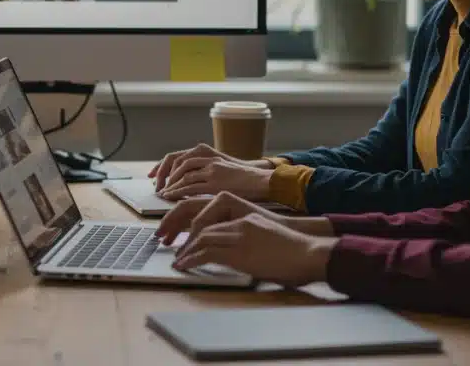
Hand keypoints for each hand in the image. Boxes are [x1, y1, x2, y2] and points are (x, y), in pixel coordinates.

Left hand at [155, 191, 331, 245]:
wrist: (308, 251)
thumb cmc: (287, 242)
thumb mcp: (258, 226)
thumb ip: (235, 228)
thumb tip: (213, 240)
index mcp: (237, 205)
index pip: (199, 206)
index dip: (180, 217)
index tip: (171, 228)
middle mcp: (234, 215)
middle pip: (192, 214)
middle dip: (173, 225)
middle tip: (161, 237)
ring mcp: (236, 232)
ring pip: (198, 236)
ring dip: (183, 249)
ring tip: (176, 258)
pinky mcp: (239, 251)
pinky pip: (206, 252)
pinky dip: (191, 259)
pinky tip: (184, 265)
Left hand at [157, 155, 272, 200]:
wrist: (260, 179)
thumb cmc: (242, 176)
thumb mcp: (220, 166)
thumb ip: (203, 169)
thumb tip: (184, 181)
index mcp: (206, 151)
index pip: (177, 156)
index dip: (162, 166)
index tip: (153, 175)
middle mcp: (207, 157)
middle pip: (176, 162)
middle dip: (163, 175)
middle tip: (156, 186)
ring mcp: (211, 169)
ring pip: (182, 176)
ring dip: (170, 185)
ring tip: (163, 194)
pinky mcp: (215, 182)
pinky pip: (190, 187)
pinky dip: (178, 192)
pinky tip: (172, 197)